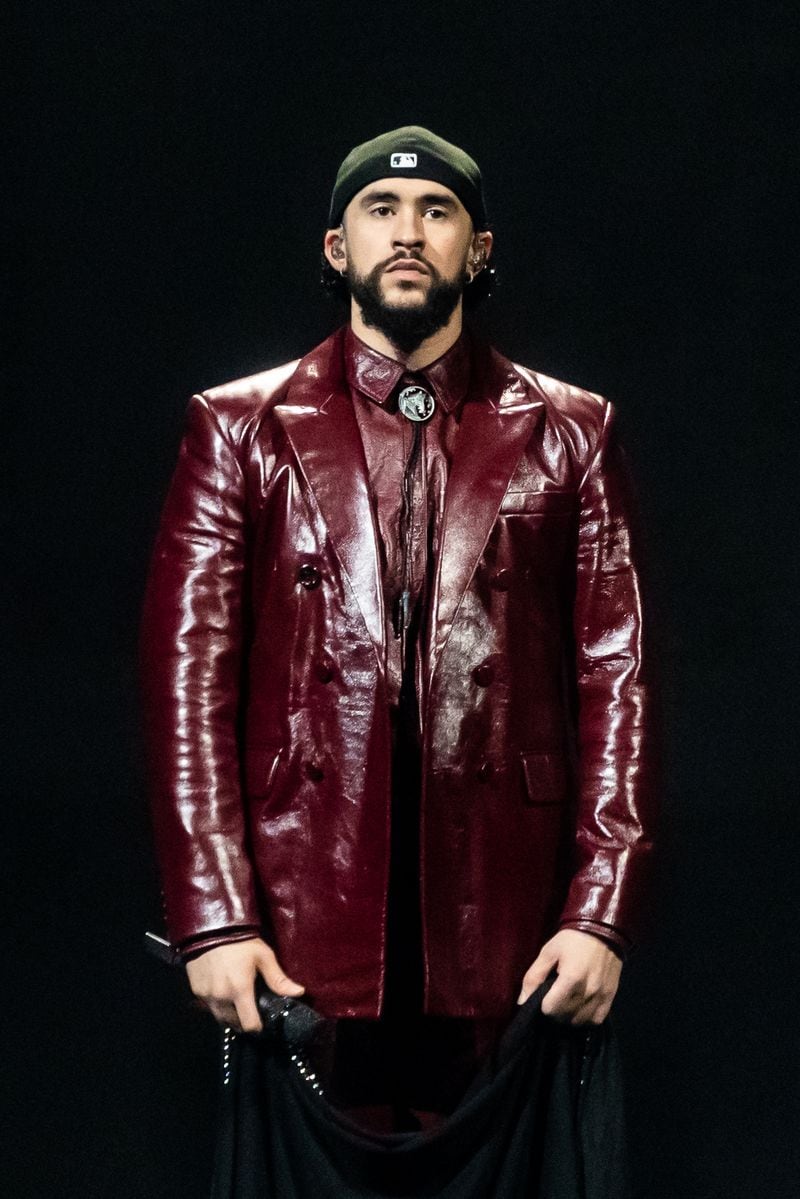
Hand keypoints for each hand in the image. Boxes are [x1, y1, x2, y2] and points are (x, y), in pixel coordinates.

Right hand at [185, 938, 304, 1032]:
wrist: (210, 928)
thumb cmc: (240, 941)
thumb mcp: (263, 956)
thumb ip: (279, 979)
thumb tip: (300, 992)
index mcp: (240, 991)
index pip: (250, 1025)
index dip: (258, 1027)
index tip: (262, 1021)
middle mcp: (221, 998)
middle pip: (234, 1024)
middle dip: (243, 1020)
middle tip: (250, 1008)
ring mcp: (206, 996)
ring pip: (220, 1017)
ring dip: (229, 1015)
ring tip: (237, 1001)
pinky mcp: (196, 990)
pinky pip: (208, 1006)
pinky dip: (216, 1004)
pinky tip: (223, 991)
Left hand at [516, 929, 621, 1024]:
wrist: (602, 931)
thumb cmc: (572, 940)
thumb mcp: (548, 952)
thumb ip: (533, 977)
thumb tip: (522, 1001)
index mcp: (571, 979)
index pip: (550, 1009)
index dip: (543, 1004)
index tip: (545, 995)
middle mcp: (588, 991)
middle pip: (564, 1018)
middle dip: (555, 1011)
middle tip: (554, 998)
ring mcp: (601, 996)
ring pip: (579, 1022)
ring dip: (569, 1016)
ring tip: (567, 1002)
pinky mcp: (610, 998)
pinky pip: (596, 1020)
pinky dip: (586, 1018)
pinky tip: (581, 1007)